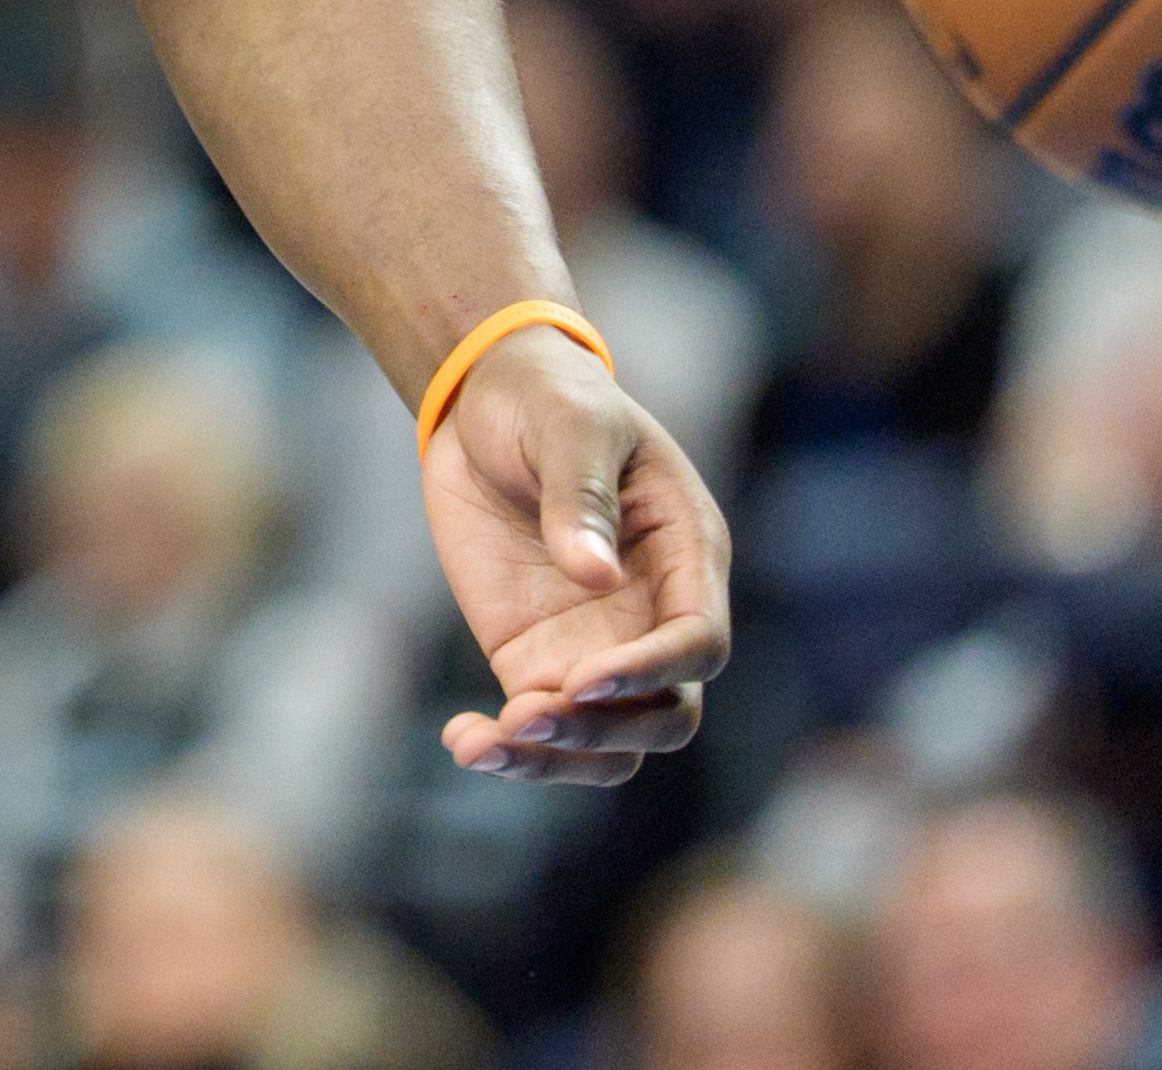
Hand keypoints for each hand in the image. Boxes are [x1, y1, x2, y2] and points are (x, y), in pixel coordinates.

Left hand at [424, 325, 730, 785]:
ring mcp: (597, 646)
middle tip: (529, 714)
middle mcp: (651, 615)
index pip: (699, 642)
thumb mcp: (569, 428)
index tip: (582, 678)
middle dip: (605, 731)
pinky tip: (462, 740)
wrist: (486, 402)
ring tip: (486, 743)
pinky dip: (506, 749)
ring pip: (608, 744)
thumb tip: (595, 576)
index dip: (652, 672)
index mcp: (686, 553)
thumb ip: (582, 496)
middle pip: (665, 715)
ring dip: (556, 761)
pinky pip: (540, 727)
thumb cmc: (548, 400)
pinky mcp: (537, 659)